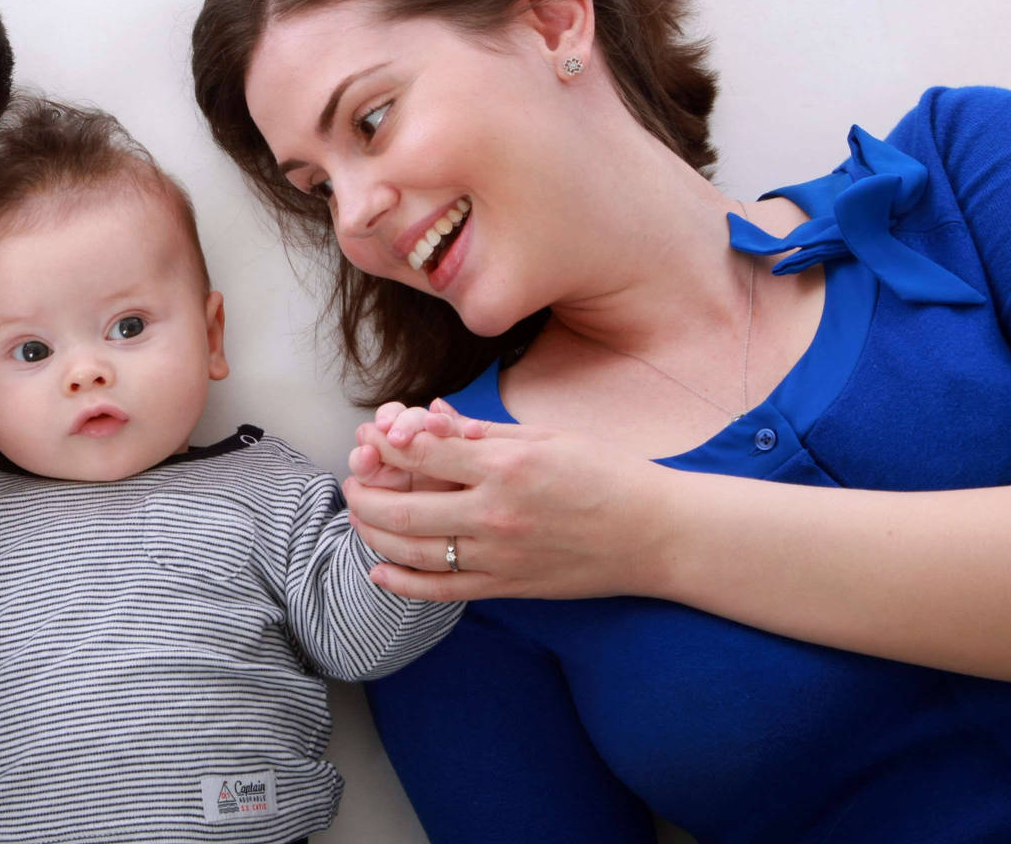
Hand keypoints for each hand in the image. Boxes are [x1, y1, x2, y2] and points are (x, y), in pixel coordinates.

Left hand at [342, 408, 674, 602]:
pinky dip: (402, 583)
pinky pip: (441, 591)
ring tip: (360, 518)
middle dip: (364, 495)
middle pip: (401, 510)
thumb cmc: (608, 475)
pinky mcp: (508, 587)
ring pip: (412, 553)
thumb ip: (482, 433)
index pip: (420, 454)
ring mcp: (500, 557)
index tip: (372, 438)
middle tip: (353, 482)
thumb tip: (430, 418)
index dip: (384, 444)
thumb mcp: (546, 437)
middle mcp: (496, 514)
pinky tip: (378, 571)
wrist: (658, 534)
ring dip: (372, 535)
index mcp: (506, 466)